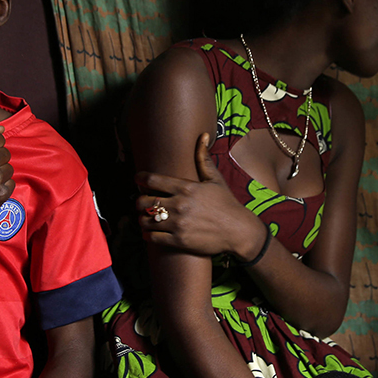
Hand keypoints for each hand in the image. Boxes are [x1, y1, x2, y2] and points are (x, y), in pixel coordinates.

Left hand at [136, 133, 263, 259]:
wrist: (238, 231)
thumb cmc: (226, 204)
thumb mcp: (215, 179)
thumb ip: (203, 158)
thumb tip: (202, 136)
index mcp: (186, 187)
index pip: (152, 180)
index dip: (140, 179)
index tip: (138, 180)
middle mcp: (180, 205)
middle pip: (144, 201)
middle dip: (139, 201)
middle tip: (142, 202)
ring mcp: (178, 224)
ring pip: (145, 221)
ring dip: (142, 219)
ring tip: (145, 218)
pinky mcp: (179, 241)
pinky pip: (152, 237)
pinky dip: (147, 234)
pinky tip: (150, 232)